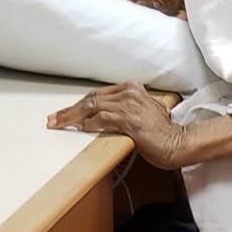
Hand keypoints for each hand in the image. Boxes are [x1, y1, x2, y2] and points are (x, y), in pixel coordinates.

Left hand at [48, 82, 186, 169]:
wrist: (177, 142)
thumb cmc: (163, 132)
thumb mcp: (145, 112)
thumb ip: (127, 108)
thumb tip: (106, 115)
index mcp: (132, 88)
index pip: (97, 94)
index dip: (78, 104)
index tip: (65, 112)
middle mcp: (129, 93)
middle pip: (91, 98)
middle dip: (69, 110)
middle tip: (54, 118)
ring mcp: (129, 105)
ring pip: (92, 107)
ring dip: (71, 117)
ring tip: (58, 124)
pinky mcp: (129, 120)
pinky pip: (101, 119)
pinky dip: (87, 124)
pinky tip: (79, 128)